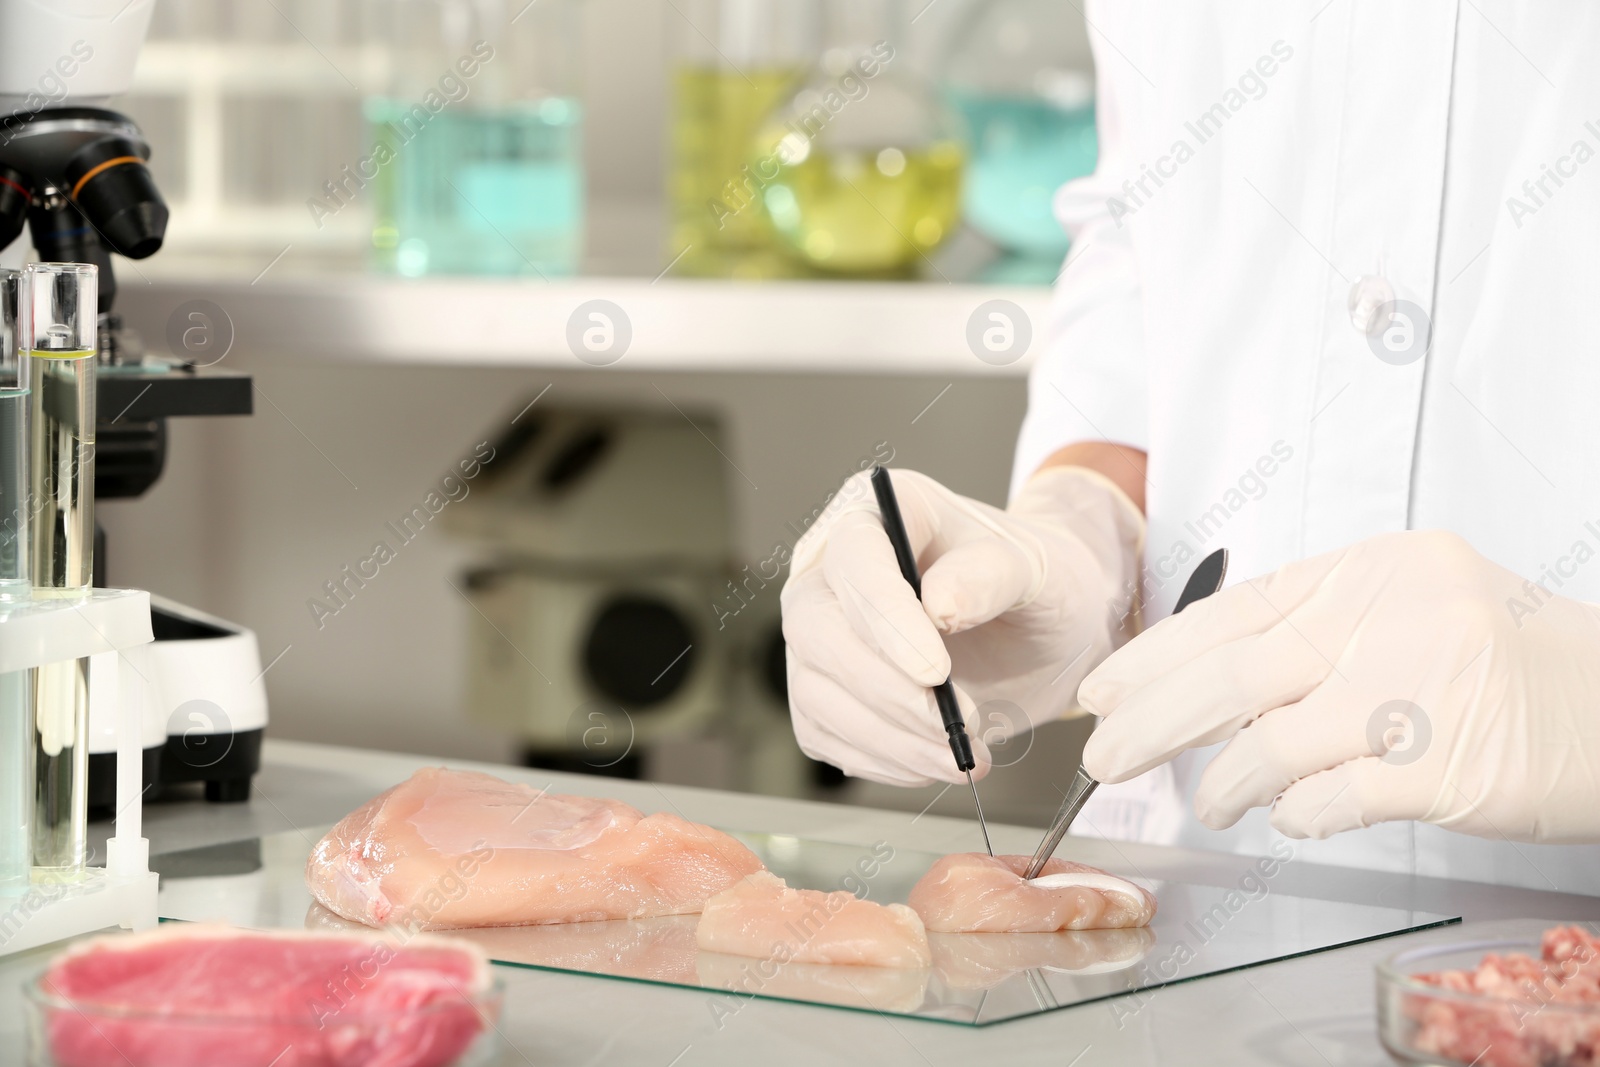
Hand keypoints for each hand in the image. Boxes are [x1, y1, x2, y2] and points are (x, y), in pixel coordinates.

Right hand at [781, 467, 1142, 785]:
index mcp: (878, 512)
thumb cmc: (1035, 581)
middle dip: (885, 692)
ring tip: (962, 755)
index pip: (854, 560)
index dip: (884, 620)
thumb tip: (938, 604)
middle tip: (954, 728)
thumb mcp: (1034, 568)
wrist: (1041, 628)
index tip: (934, 673)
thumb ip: (989, 576)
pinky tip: (935, 759)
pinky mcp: (825, 690)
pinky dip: (882, 760)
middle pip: (817, 630)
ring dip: (889, 739)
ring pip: (815, 693)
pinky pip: (827, 735)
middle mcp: (832, 569)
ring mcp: (821, 632)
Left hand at [1079, 531, 1599, 842]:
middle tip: (1106, 757)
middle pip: (1232, 675)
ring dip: (1221, 782)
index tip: (1103, 690)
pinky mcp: (1447, 768)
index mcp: (1371, 569)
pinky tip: (1291, 816)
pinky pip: (1331, 799)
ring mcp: (1420, 691)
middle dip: (1151, 722)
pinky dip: (1296, 814)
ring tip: (1210, 802)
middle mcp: (1391, 617)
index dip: (1155, 655)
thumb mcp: (1406, 608)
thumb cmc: (1505, 661)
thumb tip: (1207, 688)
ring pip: (1270, 743)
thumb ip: (1312, 634)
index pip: (1233, 611)